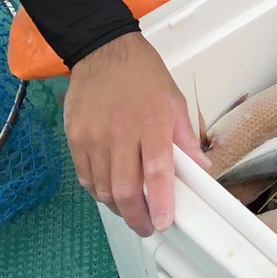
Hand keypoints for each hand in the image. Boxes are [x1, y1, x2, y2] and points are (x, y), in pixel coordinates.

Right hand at [65, 32, 208, 236]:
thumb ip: (186, 139)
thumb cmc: (142, 75)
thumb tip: (201, 169)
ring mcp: (94, 137)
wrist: (103, 50)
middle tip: (147, 226)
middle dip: (137, 217)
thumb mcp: (174, 101)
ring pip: (103, 188)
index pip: (157, 171)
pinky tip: (109, 194)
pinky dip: (98, 192)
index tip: (164, 221)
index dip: (161, 202)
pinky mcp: (75, 138)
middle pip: (125, 189)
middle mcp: (121, 132)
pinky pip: (85, 177)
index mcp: (152, 122)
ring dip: (118, 207)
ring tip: (130, 212)